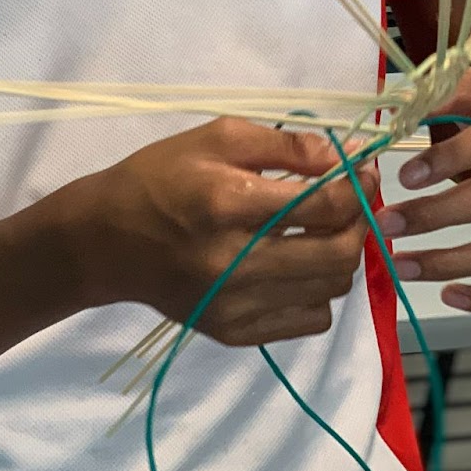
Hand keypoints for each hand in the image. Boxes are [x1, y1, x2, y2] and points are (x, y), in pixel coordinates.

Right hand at [78, 117, 373, 346]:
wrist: (106, 240)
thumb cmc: (161, 176)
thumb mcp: (217, 137)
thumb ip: (285, 144)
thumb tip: (343, 157)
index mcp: (228, 203)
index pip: (323, 204)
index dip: (358, 187)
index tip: (364, 172)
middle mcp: (234, 262)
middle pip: (336, 254)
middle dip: (359, 223)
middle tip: (354, 202)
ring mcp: (235, 304)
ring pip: (330, 289)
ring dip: (341, 255)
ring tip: (326, 229)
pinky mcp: (234, 332)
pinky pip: (309, 320)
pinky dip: (318, 290)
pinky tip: (298, 262)